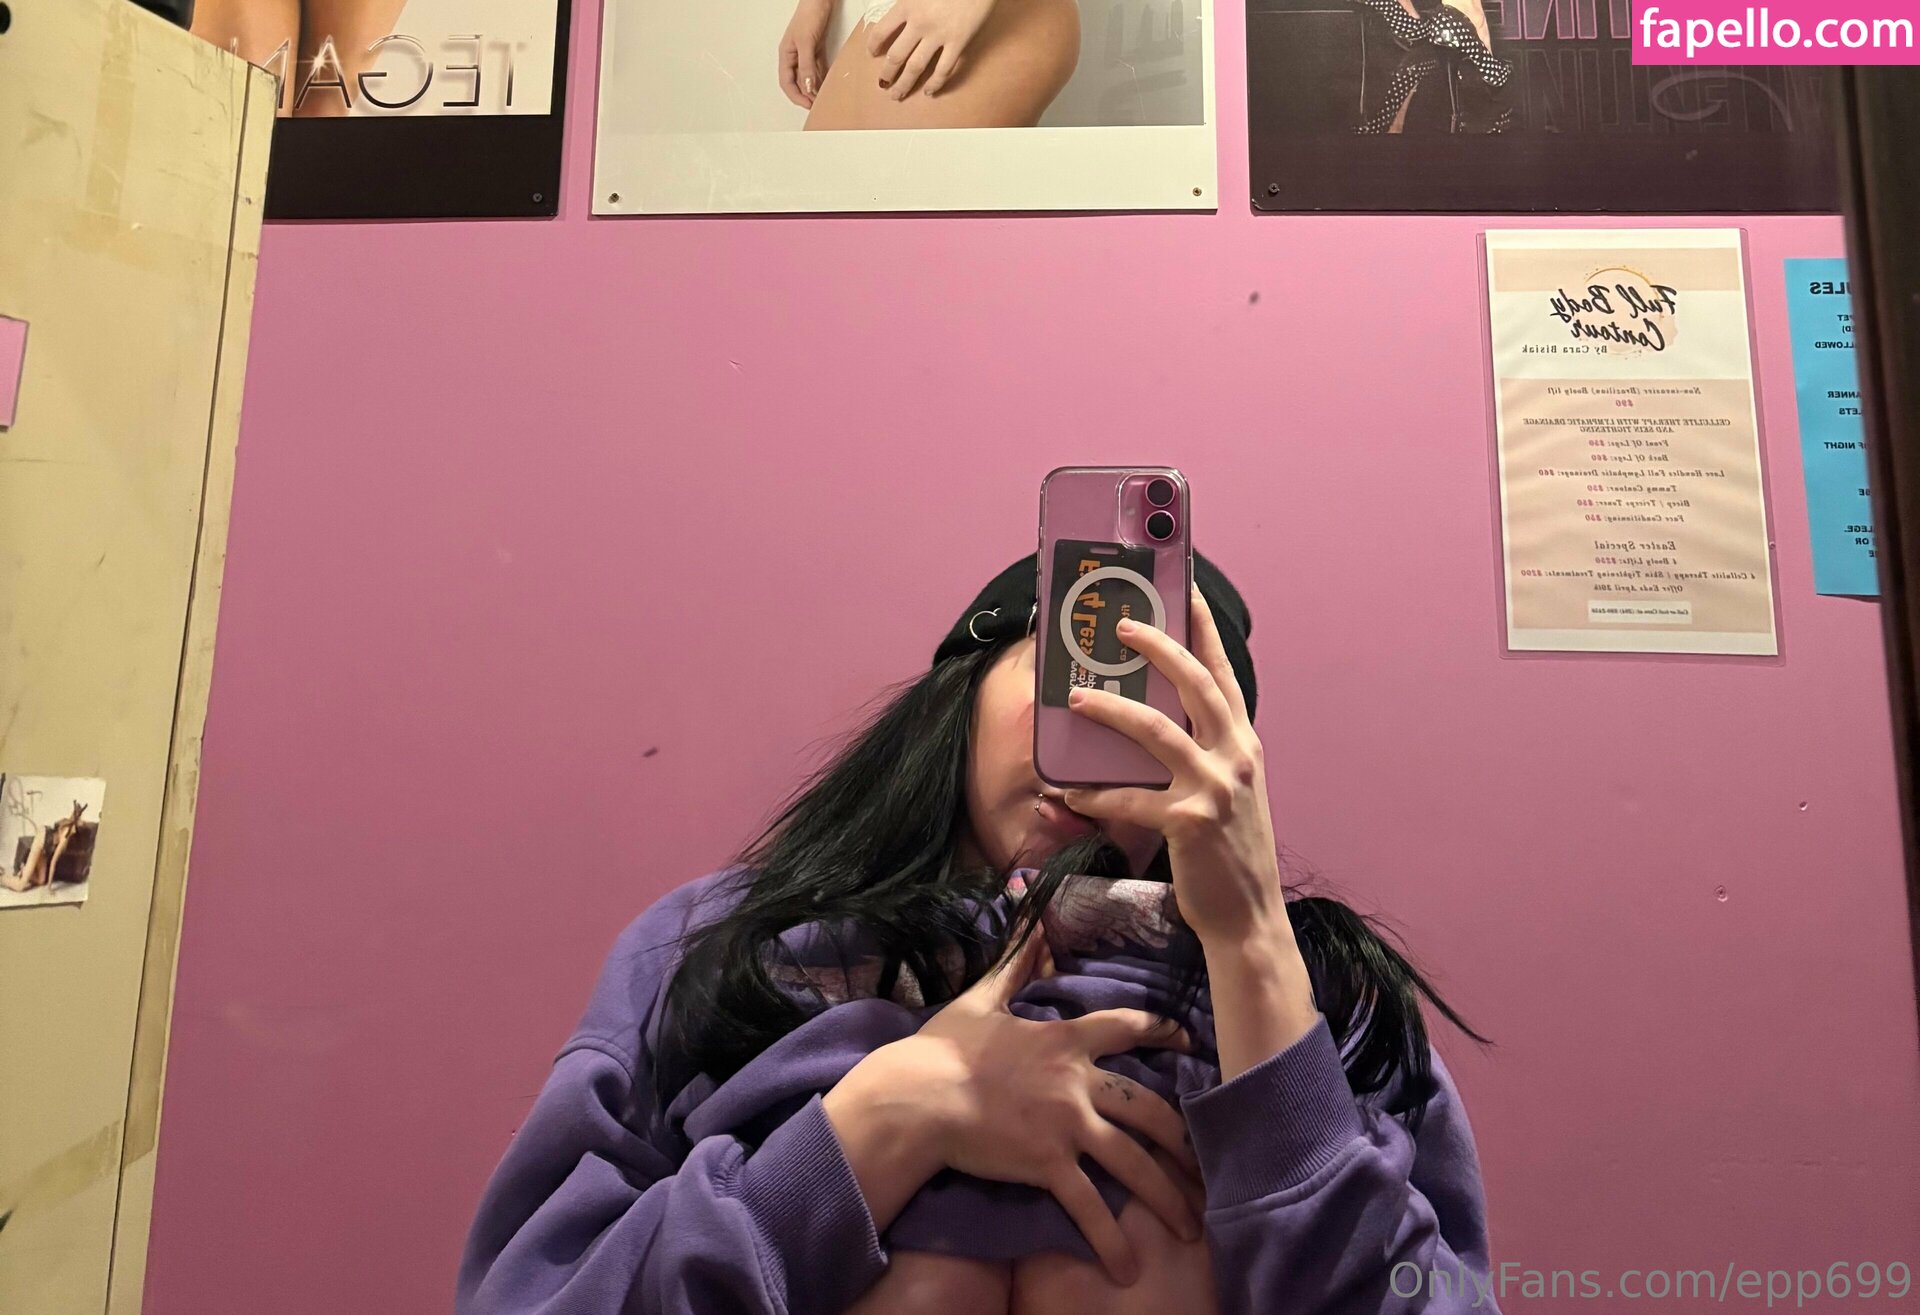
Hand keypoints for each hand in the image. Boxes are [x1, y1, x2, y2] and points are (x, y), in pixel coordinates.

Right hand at [779, 0, 832, 108]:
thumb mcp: (806, 42)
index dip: (796, 96)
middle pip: (797, 82)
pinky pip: (818, 69)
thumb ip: (806, 66)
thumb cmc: (809, 14)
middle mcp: (794, 56)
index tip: (808, 105)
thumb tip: (807, 87)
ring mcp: (806, 53)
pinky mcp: (817, 50)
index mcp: (786, 55)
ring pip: (808, 77)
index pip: (787, 83)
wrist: (821, 0)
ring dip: (815, 88)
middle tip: (818, 105)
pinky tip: (828, 85)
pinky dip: (822, 78)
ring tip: (824, 98)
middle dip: (806, 95)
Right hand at [823, 933, 1201, 1284]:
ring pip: (1134, 1162)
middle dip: (1185, 1142)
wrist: (918, 1097)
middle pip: (1151, 1109)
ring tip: (1191, 1226)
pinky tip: (1128, 1268)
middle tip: (1209, 1165)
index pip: (1128, 1028)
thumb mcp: (982, 1000)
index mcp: (1065, 1040)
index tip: (1188, 1044)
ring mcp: (1067, 1125)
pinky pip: (1090, 1206)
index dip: (1163, 1033)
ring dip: (1168, 1198)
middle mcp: (1078, 1082)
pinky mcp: (1049, 1163)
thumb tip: (1031, 926)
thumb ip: (1014, 965)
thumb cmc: (944, 1050)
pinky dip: (1111, 1241)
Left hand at [864, 0, 992, 98]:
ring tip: (897, 95)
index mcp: (906, 5)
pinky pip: (944, 69)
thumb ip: (907, 1)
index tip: (872, 54)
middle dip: (887, 73)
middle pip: (896, 55)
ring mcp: (939, 35)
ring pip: (916, 67)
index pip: (881, 31)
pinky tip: (929, 91)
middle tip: (883, 84)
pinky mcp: (958, 42)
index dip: (874, 45)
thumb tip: (897, 13)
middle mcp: (919, 24)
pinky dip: (935, 83)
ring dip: (904, 84)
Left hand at [1061, 587, 1286, 947]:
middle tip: (1120, 626)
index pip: (1224, 672)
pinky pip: (1129, 799)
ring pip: (1156, 730)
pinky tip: (1069, 792)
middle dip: (1158, 646)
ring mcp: (1214, 787)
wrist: (1249, 916)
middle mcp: (1235, 756)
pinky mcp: (1188, 821)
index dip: (1204, 628)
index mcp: (1244, 743)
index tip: (1185, 590)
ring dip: (1111, 709)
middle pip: (1195, 683)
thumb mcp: (1231, 789)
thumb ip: (1205, 752)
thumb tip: (1151, 720)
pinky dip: (1095, 794)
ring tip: (1076, 697)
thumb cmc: (1230, 852)